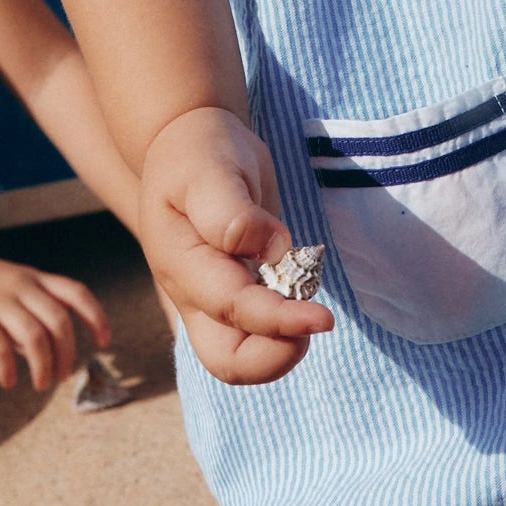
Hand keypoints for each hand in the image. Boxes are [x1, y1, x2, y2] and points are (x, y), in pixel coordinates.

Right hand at [0, 241, 109, 389]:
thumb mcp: (3, 285)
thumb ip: (23, 312)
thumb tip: (37, 348)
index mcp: (31, 276)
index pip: (76, 293)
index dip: (96, 317)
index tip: (105, 342)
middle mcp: (20, 285)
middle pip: (60, 321)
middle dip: (68, 353)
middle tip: (62, 377)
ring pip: (35, 336)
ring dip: (43, 365)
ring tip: (41, 384)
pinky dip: (8, 367)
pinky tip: (7, 381)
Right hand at [140, 106, 332, 384]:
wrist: (188, 144)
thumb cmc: (198, 154)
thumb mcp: (208, 170)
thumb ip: (232, 214)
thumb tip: (274, 250)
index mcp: (181, 264)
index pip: (232, 309)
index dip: (280, 320)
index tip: (324, 317)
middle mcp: (193, 294)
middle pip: (227, 361)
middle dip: (276, 356)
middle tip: (316, 318)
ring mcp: (211, 299)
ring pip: (244, 356)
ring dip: (284, 343)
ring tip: (311, 304)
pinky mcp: (235, 294)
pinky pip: (259, 331)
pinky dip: (286, 324)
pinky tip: (301, 288)